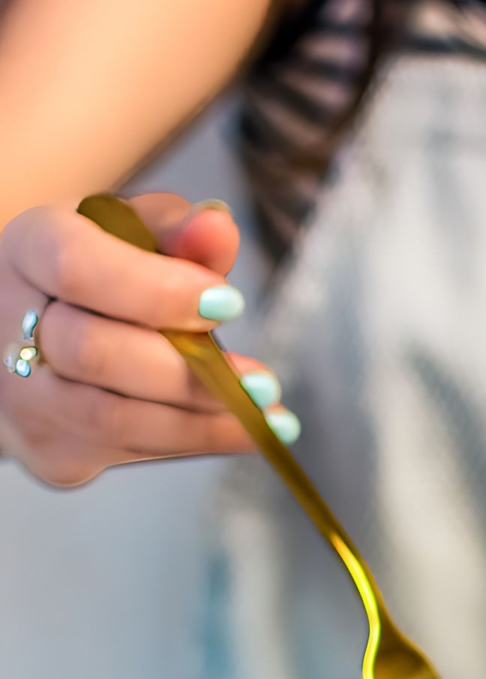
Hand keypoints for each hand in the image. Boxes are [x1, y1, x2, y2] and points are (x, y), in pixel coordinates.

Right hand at [0, 193, 297, 486]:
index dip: (155, 290)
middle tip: (262, 381)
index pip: (76, 268)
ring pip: (113, 419)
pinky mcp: (53, 452)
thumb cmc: (98, 279)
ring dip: (202, 420)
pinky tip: (243, 429)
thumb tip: (217, 225)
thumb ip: (176, 229)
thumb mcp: (132, 235)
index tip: (229, 303)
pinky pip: (132, 452)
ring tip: (267, 413)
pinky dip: (197, 440)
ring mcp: (24, 398)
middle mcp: (9, 324)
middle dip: (185, 372)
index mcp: (27, 250)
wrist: (37, 342)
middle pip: (92, 354)